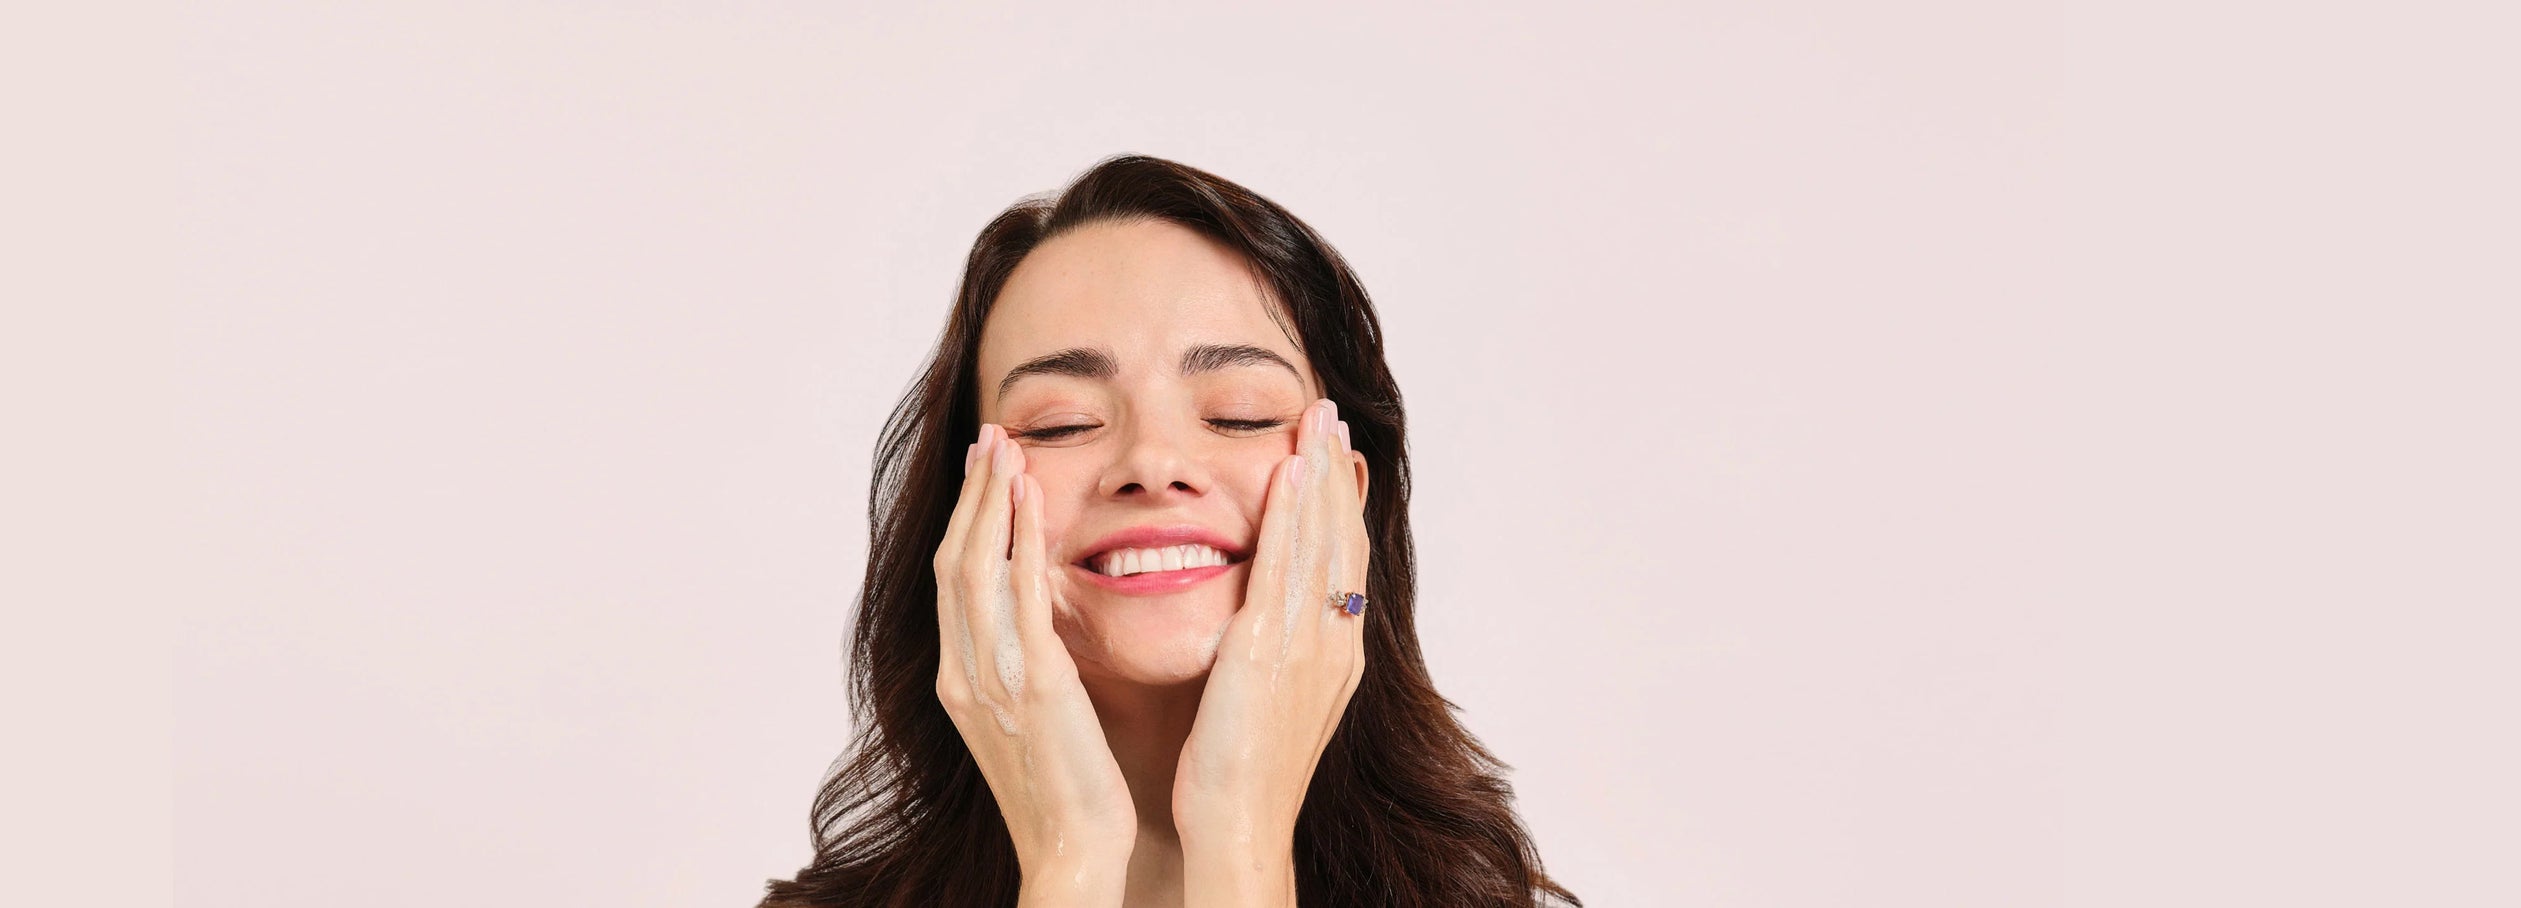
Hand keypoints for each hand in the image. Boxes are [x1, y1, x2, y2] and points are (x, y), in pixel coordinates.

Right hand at [934, 424, 1135, 905]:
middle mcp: (966, 675)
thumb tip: (1040, 629)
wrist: (1072, 854)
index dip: (967, 522)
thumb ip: (1026, 671)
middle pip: (954, 563)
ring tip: (1004, 449)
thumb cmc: (1069, 797)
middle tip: (989, 438)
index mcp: (963, 683)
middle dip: (970, 496)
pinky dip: (1020, 546)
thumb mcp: (1035, 723)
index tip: (984, 472)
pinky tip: (1031, 504)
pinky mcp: (1036, 688)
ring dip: (989, 503)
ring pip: (976, 571)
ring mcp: (993, 680)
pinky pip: (1021, 601)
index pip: (955, 583)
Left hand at [1173, 398, 1370, 904]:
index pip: (1344, 561)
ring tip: (1316, 422)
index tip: (1334, 454)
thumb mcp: (1272, 705)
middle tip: (1331, 416)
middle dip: (1337, 474)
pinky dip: (1290, 517)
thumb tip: (1267, 621)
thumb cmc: (1242, 780)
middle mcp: (1333, 644)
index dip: (1341, 504)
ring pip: (1321, 542)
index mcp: (1336, 657)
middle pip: (1342, 539)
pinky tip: (1287, 474)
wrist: (1239, 830)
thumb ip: (1278, 656)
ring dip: (1319, 476)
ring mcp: (1307, 645)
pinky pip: (1284, 567)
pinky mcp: (1268, 650)